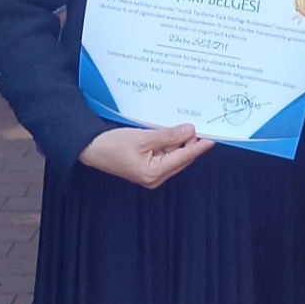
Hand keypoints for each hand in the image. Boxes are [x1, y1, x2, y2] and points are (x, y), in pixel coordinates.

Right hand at [78, 125, 212, 189]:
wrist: (90, 149)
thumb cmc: (113, 144)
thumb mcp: (142, 137)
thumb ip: (168, 135)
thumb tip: (190, 131)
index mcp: (155, 173)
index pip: (184, 157)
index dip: (199, 146)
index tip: (213, 136)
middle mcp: (156, 177)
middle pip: (181, 158)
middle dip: (192, 143)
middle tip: (205, 126)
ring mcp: (152, 173)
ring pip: (174, 156)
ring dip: (181, 142)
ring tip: (192, 126)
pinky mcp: (147, 167)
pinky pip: (165, 155)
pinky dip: (171, 144)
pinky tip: (176, 132)